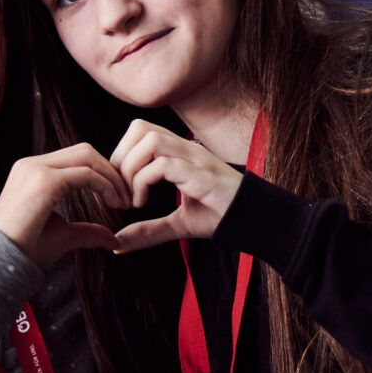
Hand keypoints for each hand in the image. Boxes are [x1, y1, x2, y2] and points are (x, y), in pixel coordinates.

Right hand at [0, 145, 125, 268]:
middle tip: (127, 195)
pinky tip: (114, 203)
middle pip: (85, 151)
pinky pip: (86, 174)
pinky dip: (105, 185)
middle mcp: (31, 164)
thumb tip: (113, 239)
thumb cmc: (26, 252)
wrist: (1, 266)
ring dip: (111, 177)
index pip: (77, 158)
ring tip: (123, 200)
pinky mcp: (43, 181)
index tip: (119, 195)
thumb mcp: (64, 235)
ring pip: (87, 157)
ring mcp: (35, 169)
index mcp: (32, 171)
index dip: (102, 172)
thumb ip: (88, 231)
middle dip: (111, 170)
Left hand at [108, 121, 245, 251]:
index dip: (122, 155)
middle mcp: (187, 149)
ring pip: (150, 140)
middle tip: (122, 191)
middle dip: (121, 159)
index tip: (121, 188)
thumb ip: (148, 230)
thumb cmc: (221, 216)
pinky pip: (163, 165)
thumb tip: (116, 244)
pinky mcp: (201, 175)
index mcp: (181, 153)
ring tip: (133, 198)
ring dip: (130, 169)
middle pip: (140, 128)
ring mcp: (195, 159)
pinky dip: (143, 182)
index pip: (140, 131)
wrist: (255, 220)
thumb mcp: (178, 224)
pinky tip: (143, 203)